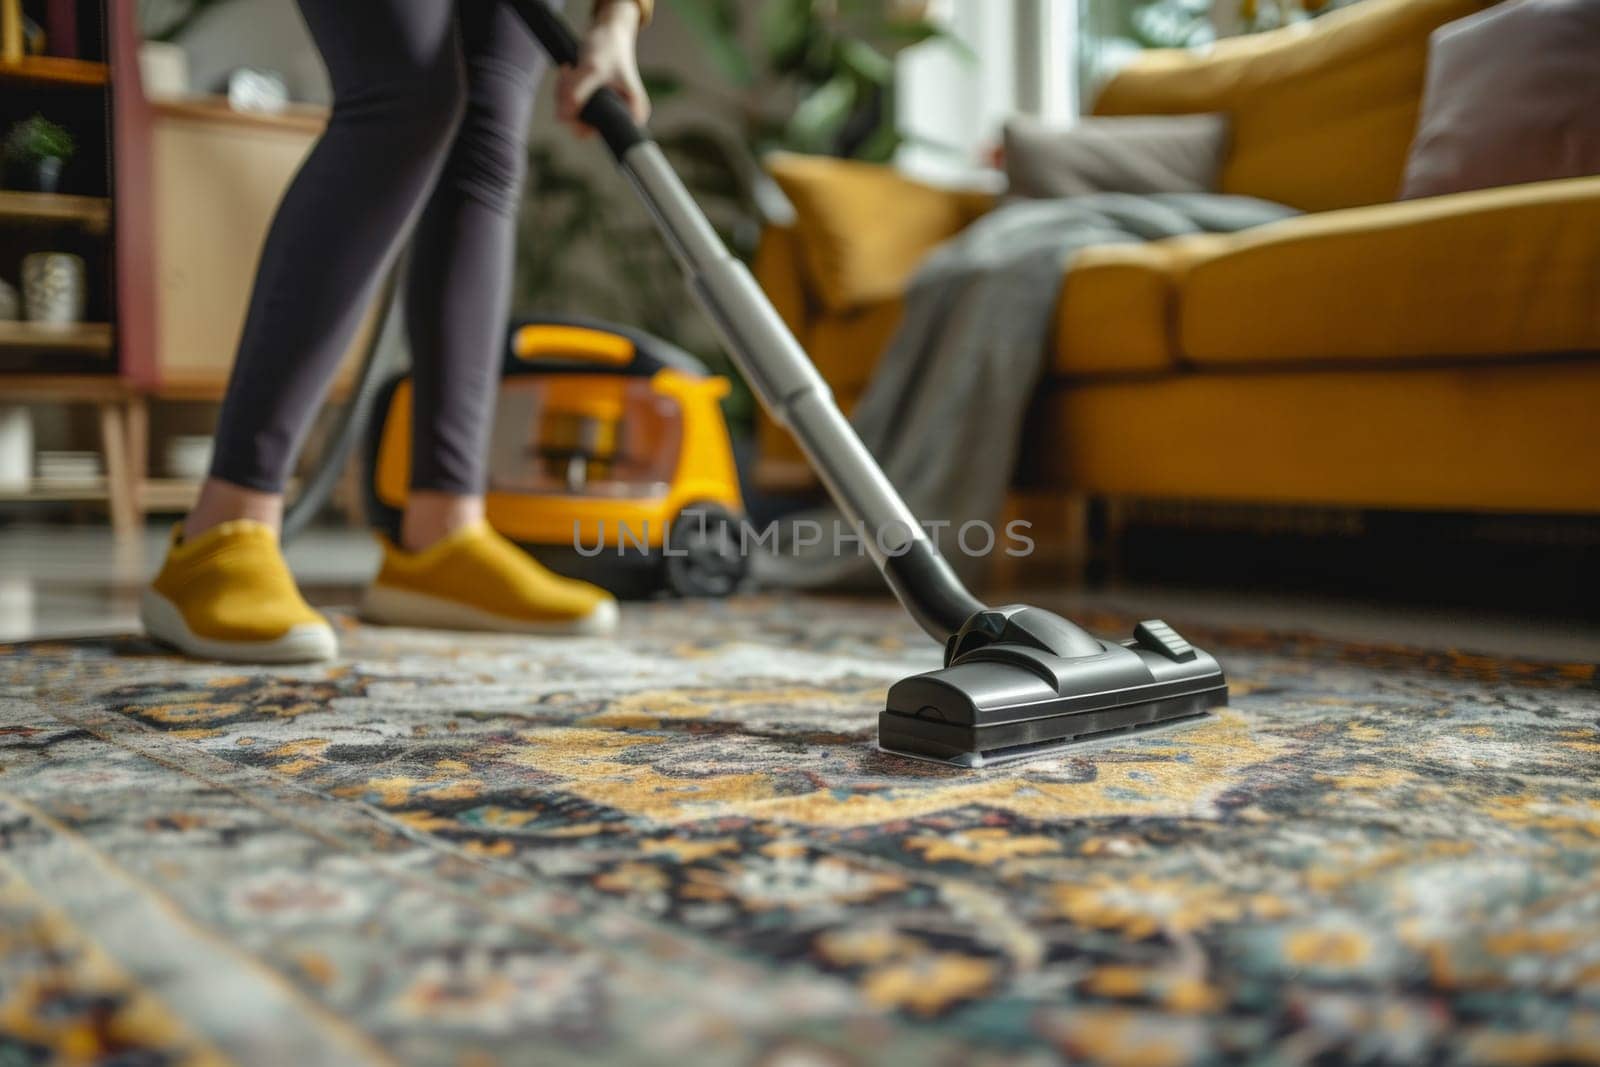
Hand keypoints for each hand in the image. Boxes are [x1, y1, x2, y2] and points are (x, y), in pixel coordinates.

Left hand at [556, 1, 650, 136]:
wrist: (608, 30)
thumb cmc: (609, 47)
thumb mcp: (592, 69)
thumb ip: (577, 94)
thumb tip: (560, 118)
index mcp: (634, 112)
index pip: (607, 134)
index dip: (585, 123)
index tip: (573, 102)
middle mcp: (623, 115)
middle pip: (586, 126)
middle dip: (571, 103)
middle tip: (571, 75)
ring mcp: (607, 110)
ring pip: (575, 115)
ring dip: (565, 92)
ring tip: (570, 70)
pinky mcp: (594, 103)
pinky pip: (571, 106)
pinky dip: (565, 89)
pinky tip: (570, 71)